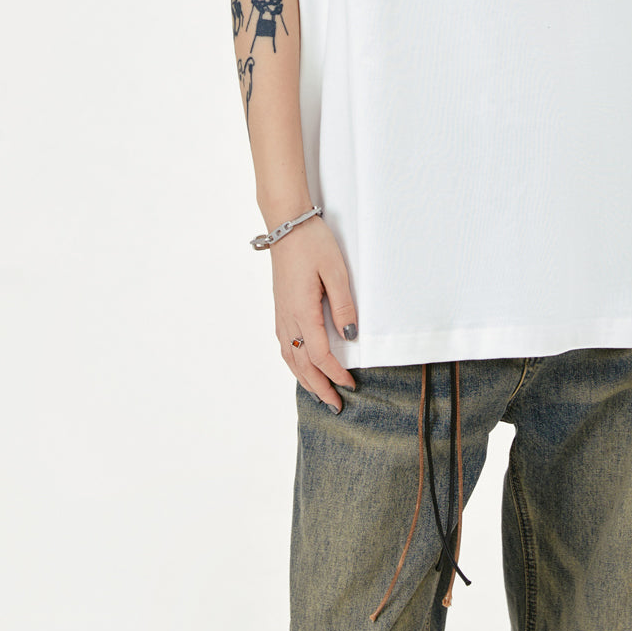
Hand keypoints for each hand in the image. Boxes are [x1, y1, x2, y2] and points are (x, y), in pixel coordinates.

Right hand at [271, 215, 358, 411]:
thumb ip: (343, 304)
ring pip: (289, 358)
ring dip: (305, 379)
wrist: (286, 225)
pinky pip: (284, 346)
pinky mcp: (280, 309)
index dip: (335, 373)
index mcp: (302, 311)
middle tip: (336, 405)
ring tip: (320, 394)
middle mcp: (287, 318)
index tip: (351, 383)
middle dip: (319, 387)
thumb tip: (350, 335)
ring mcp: (280, 314)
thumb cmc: (312, 244)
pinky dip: (294, 364)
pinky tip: (302, 367)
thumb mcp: (336, 271)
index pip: (319, 354)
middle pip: (301, 364)